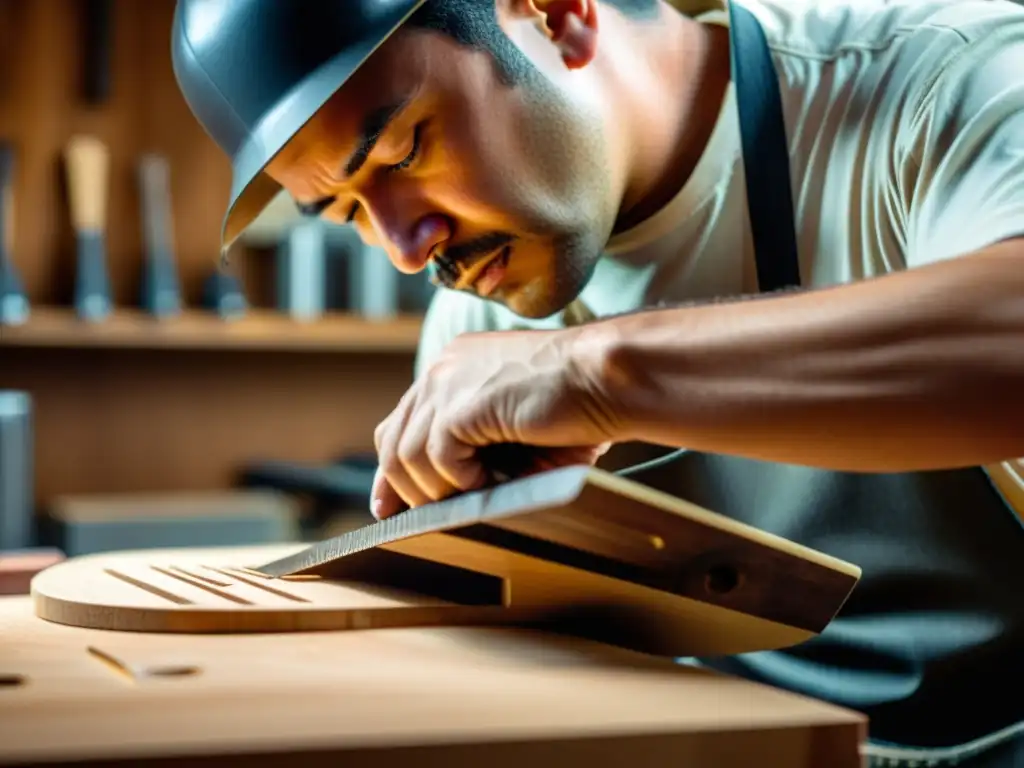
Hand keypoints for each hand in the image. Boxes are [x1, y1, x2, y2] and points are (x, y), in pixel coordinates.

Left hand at [371, 326, 621, 518]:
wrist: (608, 378)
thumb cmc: (580, 403)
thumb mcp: (514, 424)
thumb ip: (478, 445)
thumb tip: (446, 493)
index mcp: (456, 365)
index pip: (403, 420)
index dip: (393, 468)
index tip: (390, 507)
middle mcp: (444, 367)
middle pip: (392, 438)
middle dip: (401, 488)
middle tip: (415, 521)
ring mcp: (448, 382)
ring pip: (406, 455)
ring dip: (437, 490)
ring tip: (473, 497)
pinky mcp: (461, 403)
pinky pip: (437, 458)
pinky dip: (459, 480)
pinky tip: (490, 481)